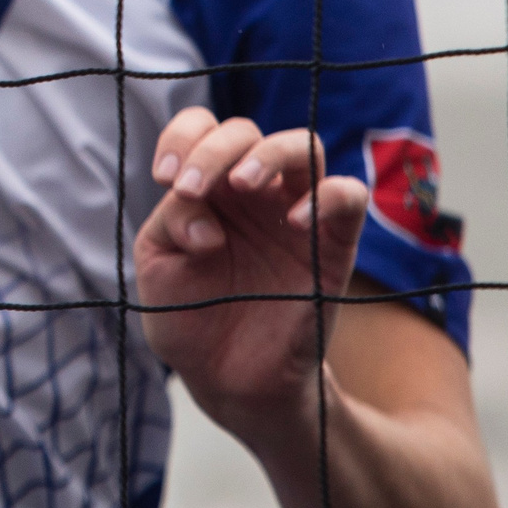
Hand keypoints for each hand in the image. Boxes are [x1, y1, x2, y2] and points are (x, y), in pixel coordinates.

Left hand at [134, 109, 368, 442]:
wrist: (228, 379)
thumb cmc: (190, 314)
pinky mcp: (333, 245)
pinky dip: (327, 196)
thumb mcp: (159, 265)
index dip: (183, 137)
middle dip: (215, 149)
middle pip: (246, 131)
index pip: (202, 128)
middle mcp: (254, 191)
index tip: (166, 177)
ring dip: (269, 154)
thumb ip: (170, 225)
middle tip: (190, 189)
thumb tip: (205, 219)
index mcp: (209, 186)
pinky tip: (293, 221)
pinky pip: (348, 197)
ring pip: (303, 146)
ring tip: (241, 185)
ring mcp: (296, 213)